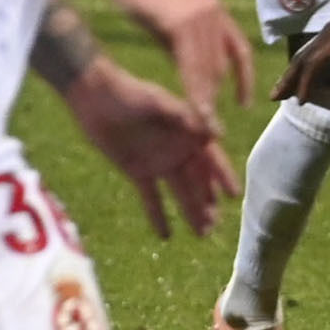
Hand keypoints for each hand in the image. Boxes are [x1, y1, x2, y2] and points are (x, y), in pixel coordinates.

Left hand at [64, 57, 239, 238]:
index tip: (234, 195)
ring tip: (202, 234)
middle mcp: (179, 150)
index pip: (212, 159)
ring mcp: (160, 162)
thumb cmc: (130, 93)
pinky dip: (158, 216)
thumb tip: (217, 133)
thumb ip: (186, 117)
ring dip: (191, 212)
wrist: (94, 95)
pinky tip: (165, 236)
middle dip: (207, 203)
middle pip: (198, 182)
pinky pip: (151, 198)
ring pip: (180, 193)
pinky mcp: (138, 171)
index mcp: (189, 132)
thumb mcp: (159, 102)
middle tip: (215, 226)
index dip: (223, 177)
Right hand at [98, 0, 253, 120]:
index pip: (240, 52)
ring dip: (206, 99)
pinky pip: (191, 62)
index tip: (245, 104)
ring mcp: (202, 18)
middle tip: (212, 127)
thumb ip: (184, 47)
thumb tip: (192, 76)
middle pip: (223, 66)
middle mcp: (216, 16)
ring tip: (204, 126)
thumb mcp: (171, 23)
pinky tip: (193, 105)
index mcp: (218, 14)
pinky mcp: (183, 21)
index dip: (244, 79)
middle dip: (217, 97)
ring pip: (209, 68)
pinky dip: (193, 87)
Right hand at [273, 0, 329, 104]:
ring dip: (292, 71)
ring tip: (282, 87)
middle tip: (274, 97)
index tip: (300, 101)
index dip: (306, 83)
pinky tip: (303, 68)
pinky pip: (312, 48)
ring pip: (305, 52)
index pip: (314, 64)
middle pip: (302, 58)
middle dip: (288, 78)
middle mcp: (329, 35)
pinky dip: (303, 61)